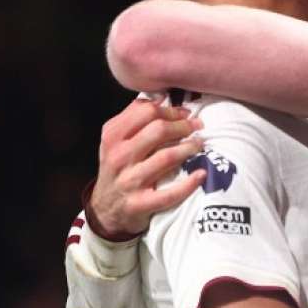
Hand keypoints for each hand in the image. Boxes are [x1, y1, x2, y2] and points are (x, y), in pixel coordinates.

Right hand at [88, 97, 205, 237]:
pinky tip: (201, 174)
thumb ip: (133, 117)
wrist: (105, 208)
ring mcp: (129, 181)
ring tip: (200, 144)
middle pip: (158, 130)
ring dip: (189, 147)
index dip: (171, 110)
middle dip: (183, 126)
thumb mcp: (115, 140)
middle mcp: (119, 156)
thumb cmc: (118, 167)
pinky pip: (169, 193)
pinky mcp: (140, 204)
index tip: (185, 113)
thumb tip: (160, 98)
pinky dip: (189, 183)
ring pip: (166, 157)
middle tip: (197, 127)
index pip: (146, 112)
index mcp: (113, 136)